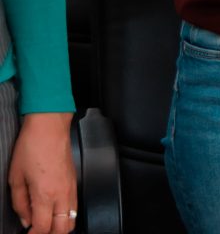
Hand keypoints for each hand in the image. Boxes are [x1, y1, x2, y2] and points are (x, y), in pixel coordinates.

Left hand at [8, 112, 75, 233]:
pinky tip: (54, 212)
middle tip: (36, 232)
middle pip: (63, 229)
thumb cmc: (32, 147)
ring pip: (72, 219)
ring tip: (46, 226)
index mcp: (45, 194)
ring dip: (60, 227)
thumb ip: (19, 203)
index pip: (42, 228)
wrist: (50, 127)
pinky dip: (66, 215)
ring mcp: (71, 188)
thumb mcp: (15, 178)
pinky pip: (74, 206)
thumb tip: (24, 219)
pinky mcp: (75, 181)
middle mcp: (62, 194)